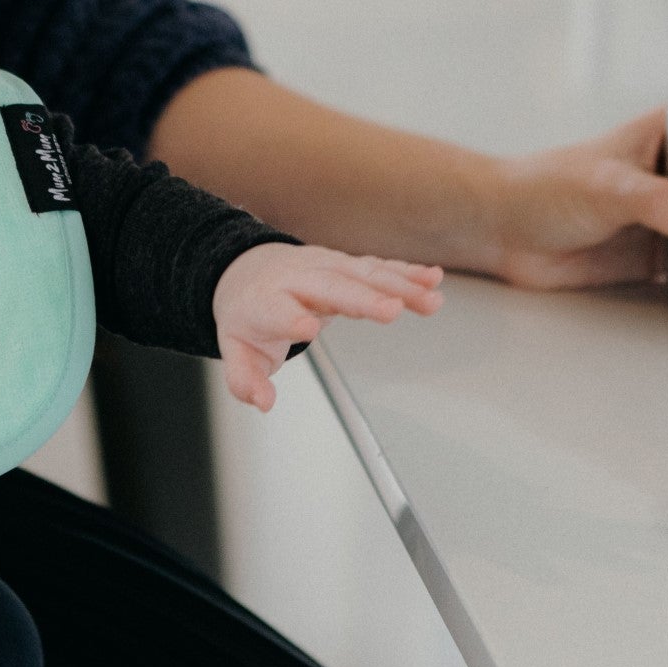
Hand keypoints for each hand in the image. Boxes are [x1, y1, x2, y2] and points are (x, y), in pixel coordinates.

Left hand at [213, 243, 442, 412]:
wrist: (247, 270)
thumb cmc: (249, 312)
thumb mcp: (236, 350)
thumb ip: (245, 379)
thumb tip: (262, 401)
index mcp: (266, 302)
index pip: (277, 311)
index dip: (291, 319)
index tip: (307, 330)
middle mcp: (298, 280)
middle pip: (330, 288)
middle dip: (361, 298)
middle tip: (390, 311)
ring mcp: (324, 268)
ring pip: (362, 274)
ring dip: (399, 286)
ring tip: (429, 300)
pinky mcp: (345, 265)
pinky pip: (377, 267)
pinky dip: (405, 272)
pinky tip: (431, 278)